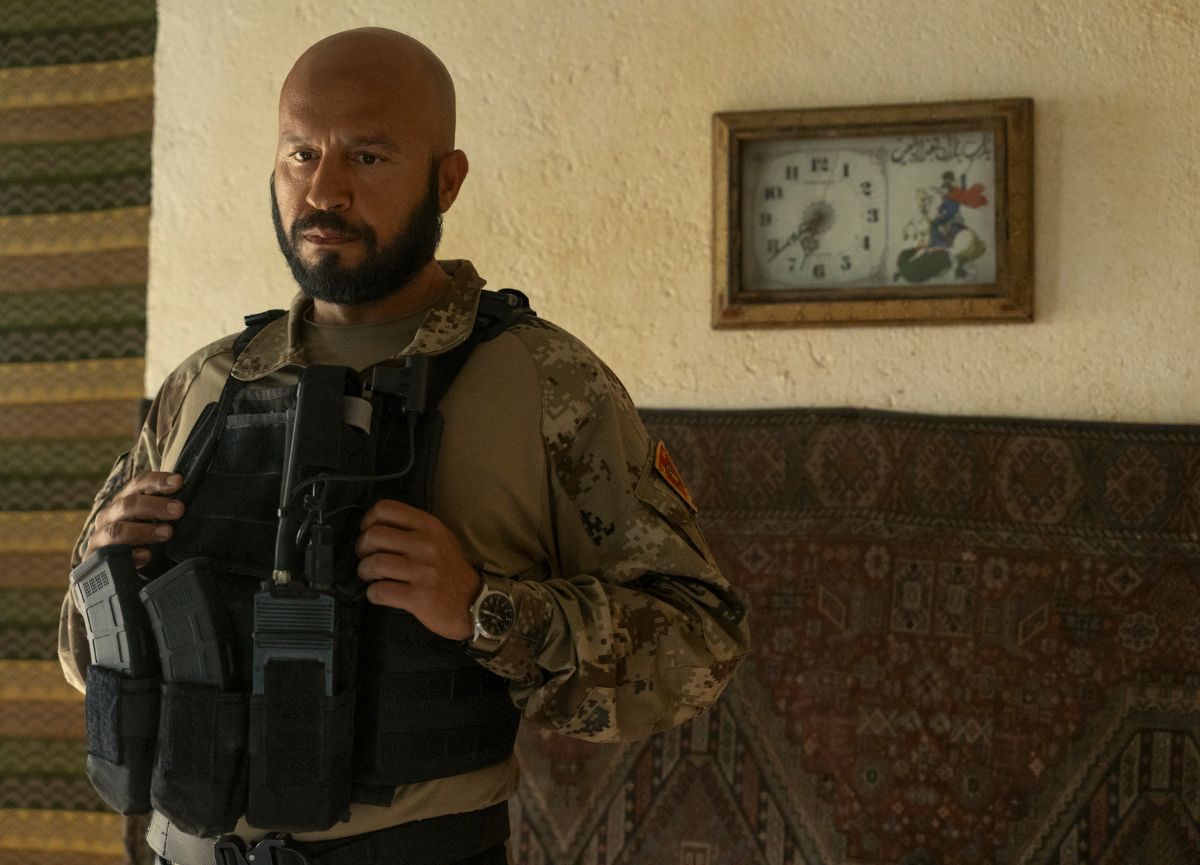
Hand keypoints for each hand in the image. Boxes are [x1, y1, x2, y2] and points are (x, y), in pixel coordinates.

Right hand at [85, 472, 184, 567]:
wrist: (114, 568)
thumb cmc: (141, 538)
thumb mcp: (151, 520)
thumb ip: (164, 511)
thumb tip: (187, 503)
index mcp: (124, 500)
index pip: (138, 484)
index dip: (157, 481)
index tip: (178, 482)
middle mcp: (110, 515)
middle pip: (128, 504)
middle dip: (155, 506)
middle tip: (178, 510)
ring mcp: (101, 536)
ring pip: (118, 530)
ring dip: (144, 531)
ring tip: (167, 532)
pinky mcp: (97, 558)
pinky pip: (111, 557)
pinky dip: (130, 556)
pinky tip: (146, 556)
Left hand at [355, 500, 481, 640]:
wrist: (473, 603)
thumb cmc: (450, 570)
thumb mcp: (440, 538)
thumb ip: (413, 528)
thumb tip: (374, 526)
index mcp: (429, 526)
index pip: (385, 509)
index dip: (368, 521)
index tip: (369, 533)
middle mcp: (426, 545)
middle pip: (373, 535)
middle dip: (362, 549)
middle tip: (367, 559)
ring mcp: (422, 571)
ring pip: (373, 564)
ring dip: (365, 572)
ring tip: (372, 577)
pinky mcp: (418, 597)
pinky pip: (379, 591)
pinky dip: (373, 593)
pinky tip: (381, 593)